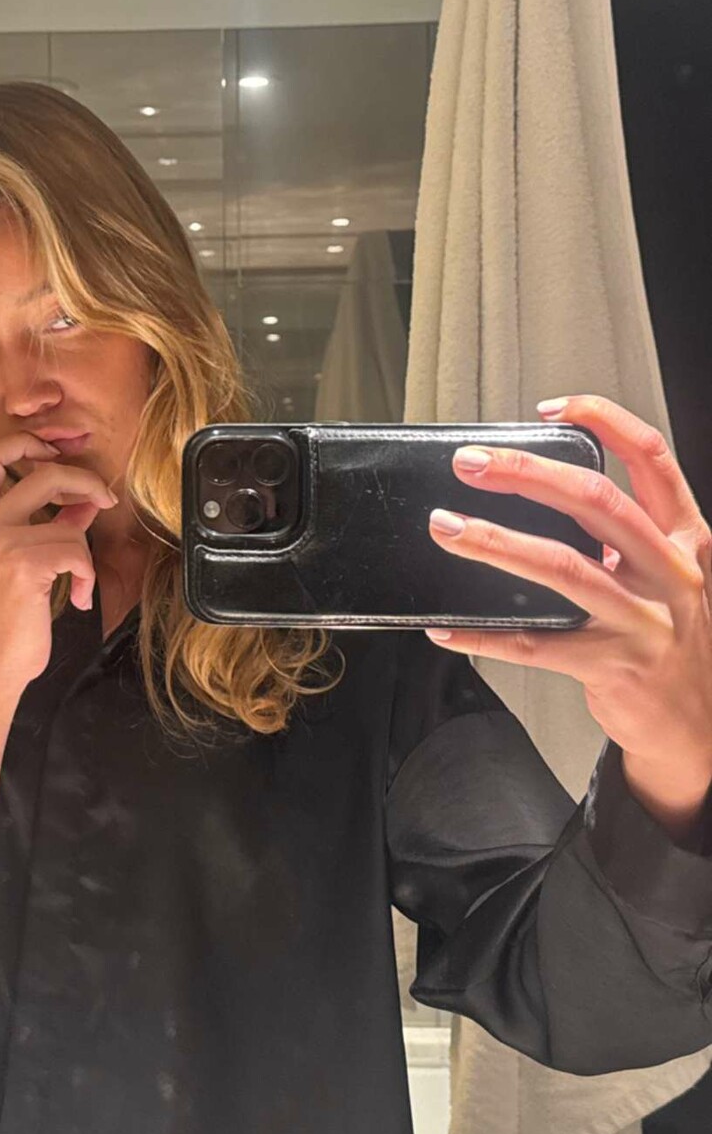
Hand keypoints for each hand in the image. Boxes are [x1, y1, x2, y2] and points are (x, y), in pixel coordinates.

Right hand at [0, 431, 115, 690]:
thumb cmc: (8, 614)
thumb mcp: (23, 560)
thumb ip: (52, 524)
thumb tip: (87, 500)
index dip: (27, 443)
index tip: (55, 455)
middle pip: (44, 472)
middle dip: (85, 481)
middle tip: (104, 499)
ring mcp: (2, 542)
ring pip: (69, 523)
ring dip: (85, 555)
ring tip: (78, 581)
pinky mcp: (24, 565)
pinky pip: (77, 553)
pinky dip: (86, 578)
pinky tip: (77, 598)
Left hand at [424, 394, 711, 822]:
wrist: (698, 725)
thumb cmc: (672, 639)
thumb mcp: (669, 575)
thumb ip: (624, 538)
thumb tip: (543, 497)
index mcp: (684, 538)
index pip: (651, 457)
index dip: (603, 421)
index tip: (551, 408)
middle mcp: (670, 571)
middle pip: (596, 501)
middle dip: (527, 473)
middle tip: (472, 463)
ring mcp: (644, 620)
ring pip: (561, 567)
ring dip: (495, 542)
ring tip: (447, 526)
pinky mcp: (612, 666)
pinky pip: (535, 644)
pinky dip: (484, 633)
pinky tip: (447, 627)